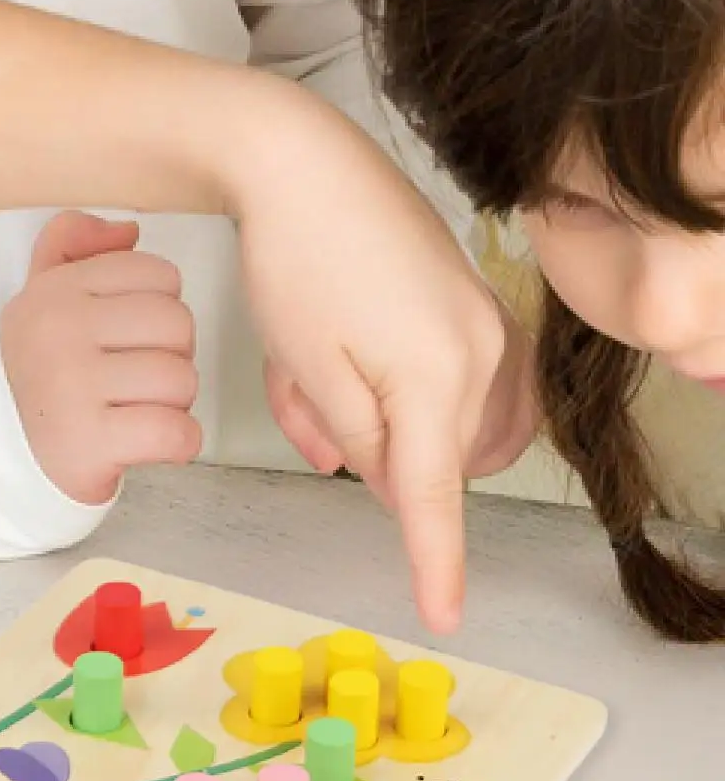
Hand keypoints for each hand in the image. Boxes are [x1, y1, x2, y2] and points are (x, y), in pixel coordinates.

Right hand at [0, 211, 200, 504]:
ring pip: (181, 380)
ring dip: (173, 405)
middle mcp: (57, 333)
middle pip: (177, 325)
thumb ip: (72, 244)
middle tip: (135, 383)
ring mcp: (71, 388)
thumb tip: (127, 231)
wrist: (3, 456)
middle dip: (171, 358)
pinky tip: (149, 443)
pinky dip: (178, 444)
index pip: (159, 276)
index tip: (127, 341)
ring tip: (135, 413)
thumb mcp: (41, 296)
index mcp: (54, 292)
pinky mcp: (89, 443)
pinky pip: (176, 433)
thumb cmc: (44, 374)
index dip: (158, 312)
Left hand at [230, 84, 521, 631]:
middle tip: (306, 400)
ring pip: (430, 424)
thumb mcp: (311, 374)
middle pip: (427, 457)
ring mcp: (484, 325)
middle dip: (361, 449)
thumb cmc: (297, 265)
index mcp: (439, 379)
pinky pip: (435, 383)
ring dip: (369, 420)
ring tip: (313, 372)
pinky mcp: (470, 305)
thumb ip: (357, 443)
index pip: (435, 497)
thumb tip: (388, 481)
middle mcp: (481, 354)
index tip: (444, 616)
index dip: (436, 562)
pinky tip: (338, 353)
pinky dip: (383, 388)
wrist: (303, 164)